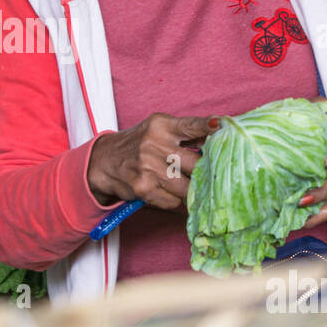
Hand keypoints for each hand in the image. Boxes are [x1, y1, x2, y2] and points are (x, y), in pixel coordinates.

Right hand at [87, 113, 219, 209]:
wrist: (104, 162)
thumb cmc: (138, 144)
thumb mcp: (158, 129)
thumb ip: (186, 132)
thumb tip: (219, 134)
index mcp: (161, 126)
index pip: (190, 125)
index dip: (207, 127)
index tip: (222, 126)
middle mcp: (154, 145)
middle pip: (195, 163)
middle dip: (205, 171)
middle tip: (211, 174)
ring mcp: (148, 168)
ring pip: (187, 186)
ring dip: (190, 188)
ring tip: (186, 184)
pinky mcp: (144, 188)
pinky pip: (173, 201)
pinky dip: (174, 199)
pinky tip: (166, 191)